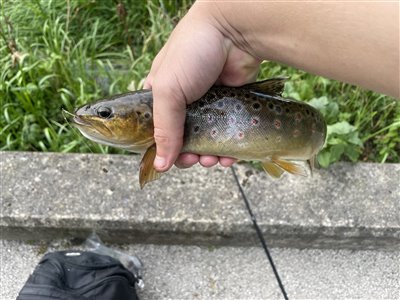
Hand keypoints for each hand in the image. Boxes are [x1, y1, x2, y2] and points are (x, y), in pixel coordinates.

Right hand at [144, 4, 259, 171]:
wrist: (234, 31)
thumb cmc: (192, 53)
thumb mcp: (168, 90)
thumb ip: (164, 128)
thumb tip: (160, 164)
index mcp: (160, 95)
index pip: (156, 129)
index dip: (162, 147)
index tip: (171, 159)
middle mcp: (183, 101)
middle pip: (183, 138)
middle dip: (188, 154)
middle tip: (196, 159)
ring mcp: (208, 104)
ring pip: (207, 139)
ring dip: (209, 154)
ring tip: (214, 160)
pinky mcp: (230, 106)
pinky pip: (228, 133)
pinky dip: (228, 147)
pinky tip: (229, 156)